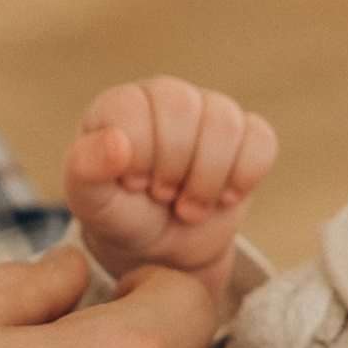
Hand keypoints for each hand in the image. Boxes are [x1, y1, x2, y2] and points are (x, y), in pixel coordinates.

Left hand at [67, 75, 278, 285]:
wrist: (163, 249)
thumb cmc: (120, 217)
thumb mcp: (90, 202)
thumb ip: (87, 169)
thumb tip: (116, 142)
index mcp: (121, 105)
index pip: (135, 107)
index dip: (140, 153)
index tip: (135, 185)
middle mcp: (166, 97)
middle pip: (183, 108)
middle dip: (175, 166)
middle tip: (164, 196)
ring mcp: (209, 112)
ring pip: (225, 123)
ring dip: (208, 179)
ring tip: (189, 207)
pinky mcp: (246, 135)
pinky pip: (260, 140)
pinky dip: (243, 177)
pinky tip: (222, 198)